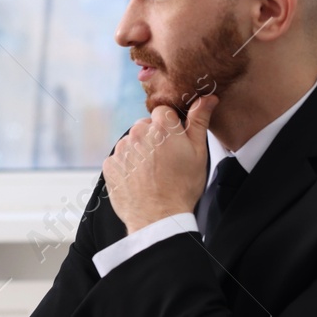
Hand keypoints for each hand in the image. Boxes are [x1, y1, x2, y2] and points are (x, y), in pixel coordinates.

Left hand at [102, 95, 217, 233]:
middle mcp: (137, 133)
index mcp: (162, 127)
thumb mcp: (199, 152)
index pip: (163, 112)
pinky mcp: (110, 164)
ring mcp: (121, 149)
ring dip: (140, 151)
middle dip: (155, 138)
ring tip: (153, 172)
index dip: (170, 126)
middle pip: (146, 126)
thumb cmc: (183, 187)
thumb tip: (207, 98)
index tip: (175, 141)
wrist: (158, 217)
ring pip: (132, 142)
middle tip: (166, 160)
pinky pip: (120, 158)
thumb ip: (199, 121)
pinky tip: (140, 179)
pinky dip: (128, 165)